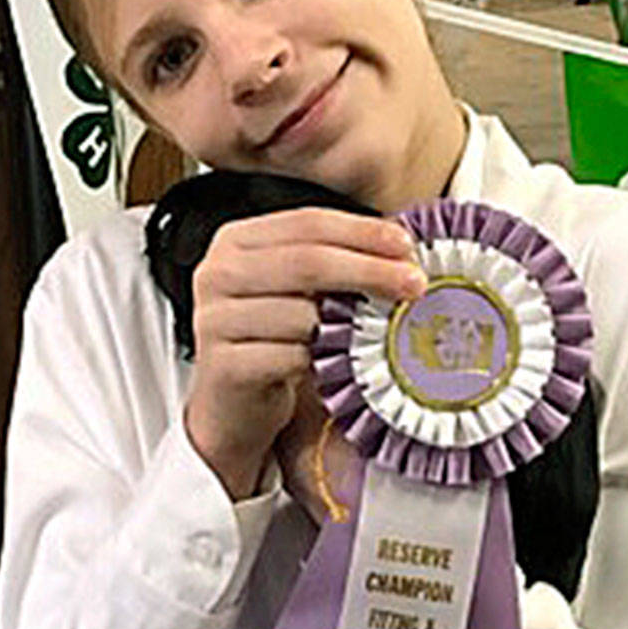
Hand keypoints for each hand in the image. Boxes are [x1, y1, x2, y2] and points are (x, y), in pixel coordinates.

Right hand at [184, 208, 423, 499]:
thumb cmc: (274, 342)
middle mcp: (216, 273)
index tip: (407, 246)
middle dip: (370, 270)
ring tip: (371, 337)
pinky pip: (289, 356)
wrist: (234, 406)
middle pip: (307, 261)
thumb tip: (403, 249)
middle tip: (414, 284)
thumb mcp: (301, 292)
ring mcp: (213, 320)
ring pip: (301, 313)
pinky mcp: (221, 365)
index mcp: (236, 242)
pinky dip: (320, 362)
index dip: (363, 232)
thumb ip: (336, 262)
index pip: (308, 222)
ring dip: (345, 327)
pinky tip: (332, 366)